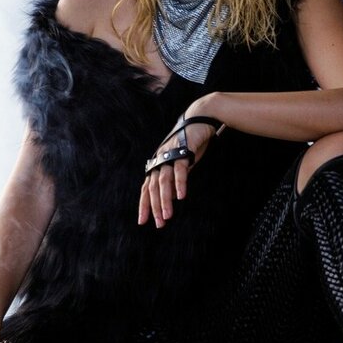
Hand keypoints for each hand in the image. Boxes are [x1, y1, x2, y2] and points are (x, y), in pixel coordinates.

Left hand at [138, 97, 222, 227]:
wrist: (200, 118)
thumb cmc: (190, 142)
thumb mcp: (181, 163)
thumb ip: (175, 177)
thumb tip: (172, 195)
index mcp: (158, 163)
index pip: (147, 188)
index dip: (144, 204)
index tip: (143, 221)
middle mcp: (160, 159)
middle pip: (153, 187)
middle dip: (154, 207)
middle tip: (158, 223)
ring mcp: (170, 155)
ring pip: (164, 181)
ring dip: (165, 200)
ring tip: (167, 215)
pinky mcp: (183, 151)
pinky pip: (180, 170)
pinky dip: (180, 184)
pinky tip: (181, 197)